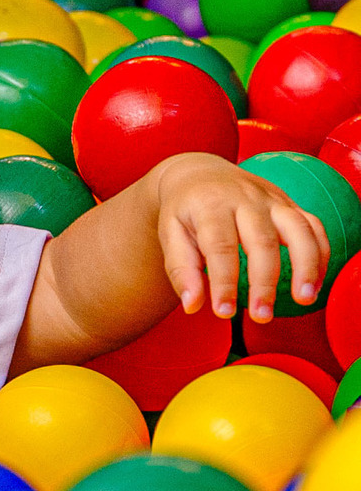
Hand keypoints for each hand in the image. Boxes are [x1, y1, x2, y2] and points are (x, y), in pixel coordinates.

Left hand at [154, 152, 331, 322]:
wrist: (200, 173)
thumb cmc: (185, 211)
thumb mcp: (170, 234)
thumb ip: (180, 270)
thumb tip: (193, 305)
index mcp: (211, 205)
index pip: (221, 247)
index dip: (224, 282)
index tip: (224, 312)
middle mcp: (245, 199)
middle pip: (262, 241)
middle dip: (265, 282)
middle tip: (261, 316)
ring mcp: (272, 199)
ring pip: (298, 229)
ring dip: (306, 266)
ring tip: (304, 299)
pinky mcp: (289, 203)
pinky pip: (314, 226)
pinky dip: (321, 254)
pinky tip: (315, 284)